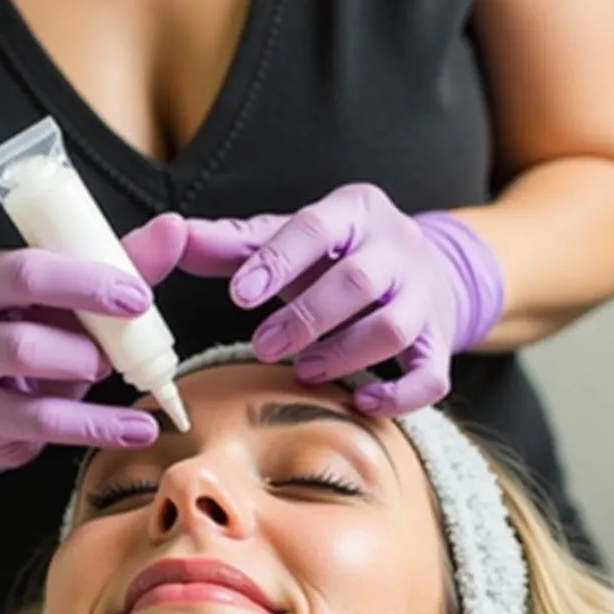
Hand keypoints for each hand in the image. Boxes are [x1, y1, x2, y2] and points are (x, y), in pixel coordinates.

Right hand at [0, 214, 185, 469]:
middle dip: (84, 332)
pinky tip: (136, 430)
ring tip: (109, 369)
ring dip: (80, 367)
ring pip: (25, 368)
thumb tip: (172, 230)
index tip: (139, 296)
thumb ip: (116, 265)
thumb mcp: (63, 298)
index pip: (27, 272)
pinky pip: (43, 423)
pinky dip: (98, 427)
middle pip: (21, 330)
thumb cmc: (29, 330)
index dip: (86, 283)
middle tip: (126, 337)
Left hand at [177, 184, 503, 416]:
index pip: (316, 228)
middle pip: (359, 281)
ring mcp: (424, 296)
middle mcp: (397, 247)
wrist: (424, 271)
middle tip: (263, 347)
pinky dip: (398, 396)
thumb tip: (173, 235)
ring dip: (344, 354)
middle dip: (307, 318)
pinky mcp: (439, 343)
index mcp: (356, 211)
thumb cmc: (338, 258)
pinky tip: (361, 402)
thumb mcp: (292, 240)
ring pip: (394, 327)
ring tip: (304, 371)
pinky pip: (431, 375)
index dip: (278, 261)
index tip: (240, 296)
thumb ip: (236, 244)